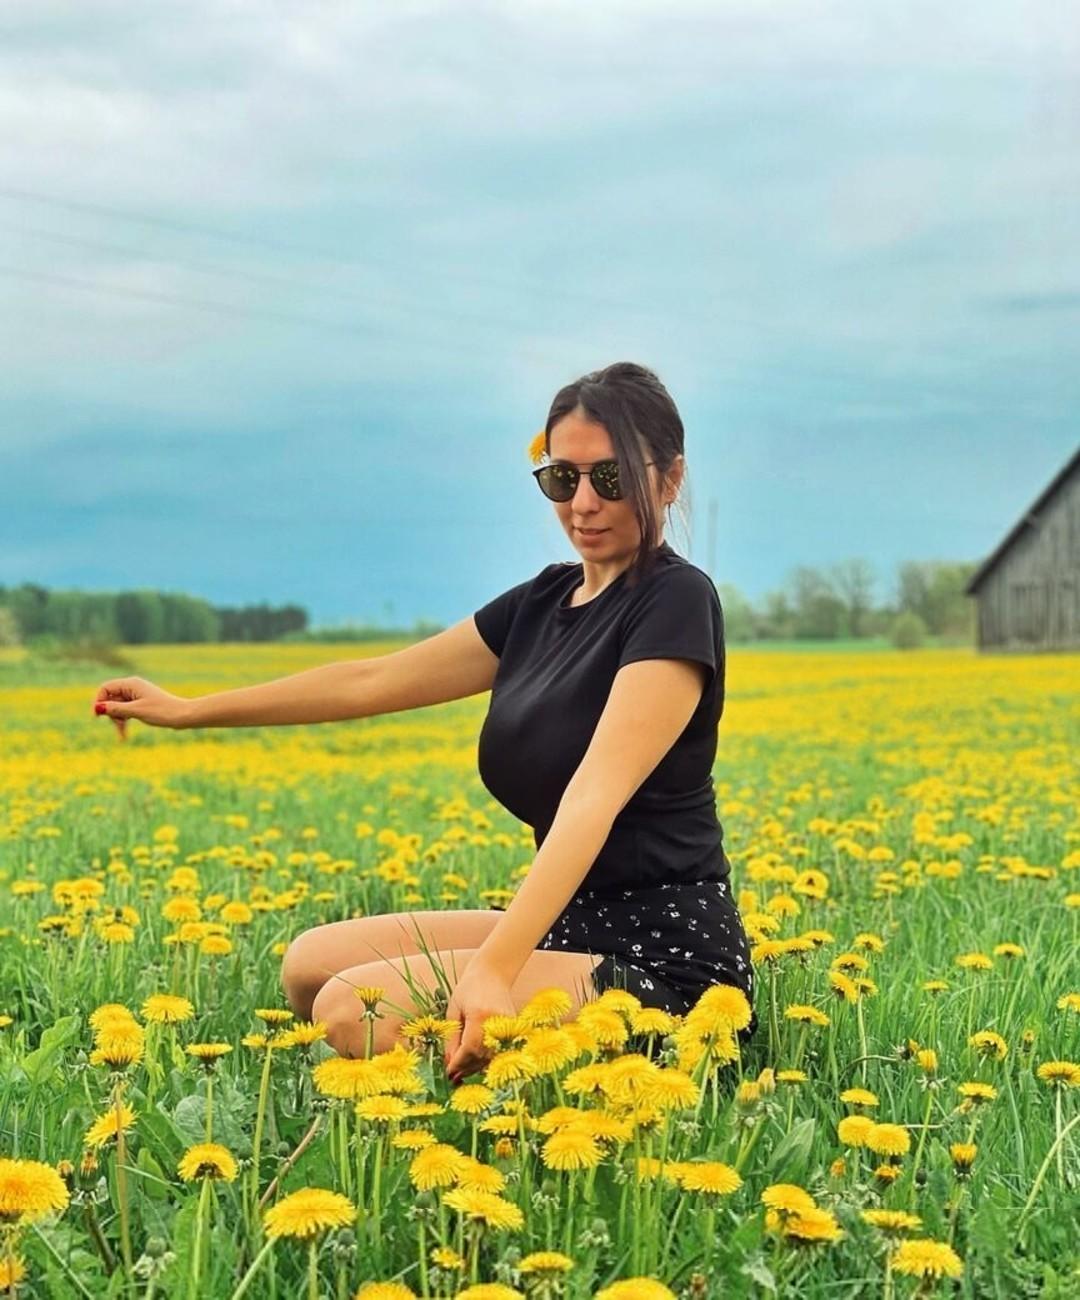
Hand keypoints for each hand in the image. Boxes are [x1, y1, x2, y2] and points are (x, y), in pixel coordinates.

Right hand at [92, 676, 190, 739]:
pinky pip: (126, 711)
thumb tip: (97, 707)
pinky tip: (124, 735)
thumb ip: (116, 709)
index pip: (105, 688)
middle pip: (110, 698)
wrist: (183, 716)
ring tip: (123, 735)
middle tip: (120, 727)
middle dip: (111, 714)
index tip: (97, 717)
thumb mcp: (136, 711)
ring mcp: (136, 695)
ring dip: (117, 720)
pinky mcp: (140, 704)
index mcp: (131, 684)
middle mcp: (133, 687)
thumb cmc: (162, 711)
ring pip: (117, 707)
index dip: (99, 701)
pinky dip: (124, 721)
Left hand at [444, 960, 517, 1082]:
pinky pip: (499, 1050)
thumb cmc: (469, 988)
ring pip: (491, 1056)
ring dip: (476, 1066)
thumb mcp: (454, 1010)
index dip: (458, 1064)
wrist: (493, 972)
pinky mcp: (514, 1028)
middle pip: (481, 1056)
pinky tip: (475, 1061)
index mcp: (479, 1015)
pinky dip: (486, 1058)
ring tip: (462, 1071)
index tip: (447, 1074)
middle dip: (466, 1068)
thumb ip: (452, 1037)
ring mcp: (508, 1026)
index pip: (469, 1048)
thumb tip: (449, 1062)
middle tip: (453, 1076)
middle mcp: (496, 1022)